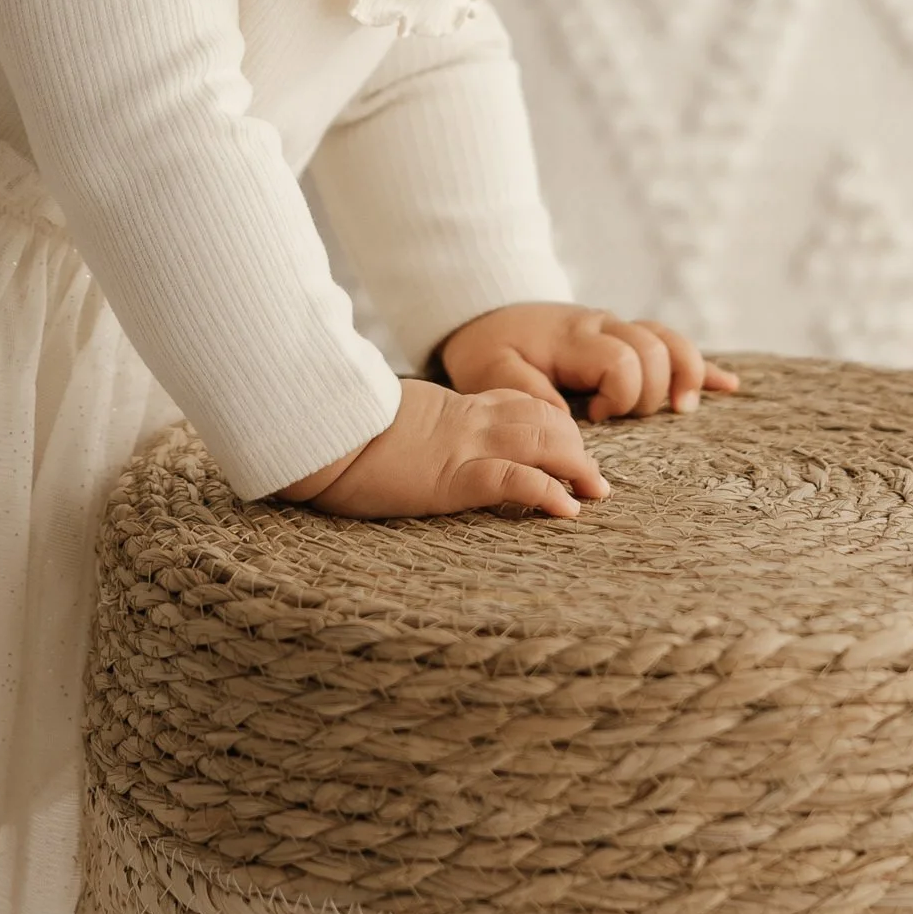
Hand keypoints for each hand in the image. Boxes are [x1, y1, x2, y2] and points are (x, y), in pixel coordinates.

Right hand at [285, 376, 607, 522]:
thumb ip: (409, 427)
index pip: (517, 403)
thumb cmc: (337, 432)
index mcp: (450, 408)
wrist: (316, 431)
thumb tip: (402, 442)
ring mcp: (463, 447)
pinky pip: (513, 480)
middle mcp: (466, 421)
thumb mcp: (381, 421)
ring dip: (576, 467)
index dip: (551, 423)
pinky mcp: (452, 479)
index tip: (568, 445)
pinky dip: (547, 493)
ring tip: (595, 493)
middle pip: (543, 420)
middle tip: (595, 479)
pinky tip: (566, 510)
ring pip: (543, 443)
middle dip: (577, 447)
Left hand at [434, 304, 737, 421]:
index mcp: (574, 338)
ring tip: (684, 410)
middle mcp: (604, 327)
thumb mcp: (489, 372)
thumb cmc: (488, 348)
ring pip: (671, 341)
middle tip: (619, 417)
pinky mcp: (626, 337)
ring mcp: (619, 329)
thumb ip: (524, 392)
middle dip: (649, 392)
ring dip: (687, 374)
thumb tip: (567, 420)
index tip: (591, 417)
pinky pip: (672, 343)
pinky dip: (700, 365)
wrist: (485, 313)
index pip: (623, 361)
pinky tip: (728, 387)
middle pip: (655, 351)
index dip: (620, 396)